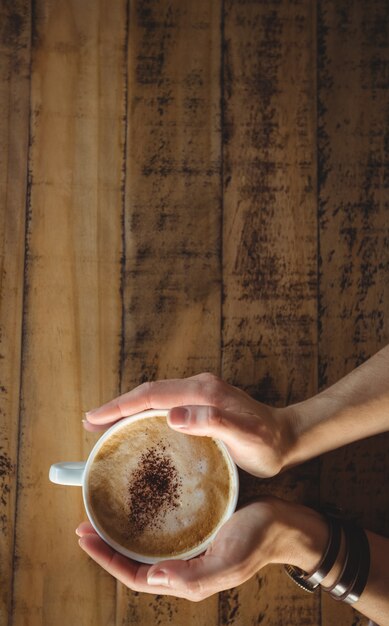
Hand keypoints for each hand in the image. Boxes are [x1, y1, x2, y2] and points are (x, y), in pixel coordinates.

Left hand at [76, 500, 284, 600]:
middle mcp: (183, 566)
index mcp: (187, 579)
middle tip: (86, 523)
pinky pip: (163, 528)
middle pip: (136, 561)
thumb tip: (152, 578)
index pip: (137, 576)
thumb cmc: (258, 540)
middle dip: (108, 546)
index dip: (108, 560)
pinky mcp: (197, 530)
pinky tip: (140, 501)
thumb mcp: (228, 560)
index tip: (86, 537)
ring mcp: (190, 548)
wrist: (284, 523)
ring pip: (146, 545)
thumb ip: (193, 576)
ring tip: (104, 514)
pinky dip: (145, 518)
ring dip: (123, 533)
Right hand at [84, 373, 293, 476]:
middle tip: (90, 423)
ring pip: (155, 398)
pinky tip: (137, 427)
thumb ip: (213, 422)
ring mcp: (200, 394)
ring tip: (104, 426)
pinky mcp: (202, 404)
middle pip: (148, 393)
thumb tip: (172, 415)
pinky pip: (165, 405)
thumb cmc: (268, 443)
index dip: (121, 406)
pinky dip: (144, 414)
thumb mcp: (245, 436)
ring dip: (128, 409)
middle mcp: (198, 387)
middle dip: (117, 406)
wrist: (289, 438)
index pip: (152, 394)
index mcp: (202, 391)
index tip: (95, 418)